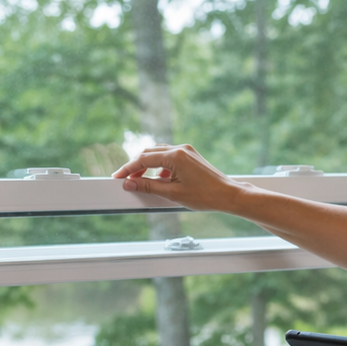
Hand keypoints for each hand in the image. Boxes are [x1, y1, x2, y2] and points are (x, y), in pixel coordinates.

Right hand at [112, 144, 251, 211]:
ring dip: (147, 166)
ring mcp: (187, 151)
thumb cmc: (205, 196)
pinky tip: (158, 180)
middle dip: (136, 166)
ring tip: (139, 181)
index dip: (128, 169)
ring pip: (159, 154)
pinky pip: (169, 157)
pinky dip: (160, 167)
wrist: (228, 195)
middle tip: (125, 180)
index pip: (144, 159)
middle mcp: (181, 149)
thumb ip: (148, 187)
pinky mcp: (191, 156)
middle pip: (150, 153)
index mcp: (176, 156)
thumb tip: (129, 184)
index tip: (118, 177)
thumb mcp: (172, 193)